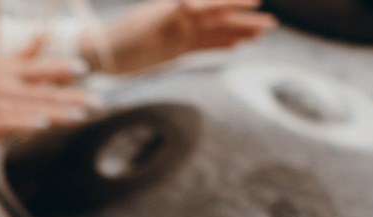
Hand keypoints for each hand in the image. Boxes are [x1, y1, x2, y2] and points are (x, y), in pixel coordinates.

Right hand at [0, 39, 93, 138]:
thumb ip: (24, 54)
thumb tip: (45, 35)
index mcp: (9, 70)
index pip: (40, 67)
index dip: (61, 68)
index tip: (82, 69)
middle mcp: (5, 85)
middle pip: (44, 90)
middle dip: (73, 96)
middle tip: (97, 101)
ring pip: (33, 108)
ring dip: (59, 112)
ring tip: (82, 114)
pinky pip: (11, 124)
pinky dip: (27, 123)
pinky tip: (43, 125)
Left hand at [89, 0, 272, 72]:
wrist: (102, 55)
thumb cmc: (120, 37)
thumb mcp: (144, 25)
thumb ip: (169, 14)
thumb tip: (189, 3)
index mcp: (178, 7)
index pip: (212, 3)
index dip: (233, 2)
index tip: (255, 1)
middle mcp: (184, 17)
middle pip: (220, 18)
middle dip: (244, 20)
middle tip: (269, 25)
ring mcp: (182, 33)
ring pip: (217, 32)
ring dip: (239, 32)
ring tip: (261, 35)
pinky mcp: (178, 48)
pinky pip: (205, 46)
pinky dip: (222, 45)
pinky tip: (238, 46)